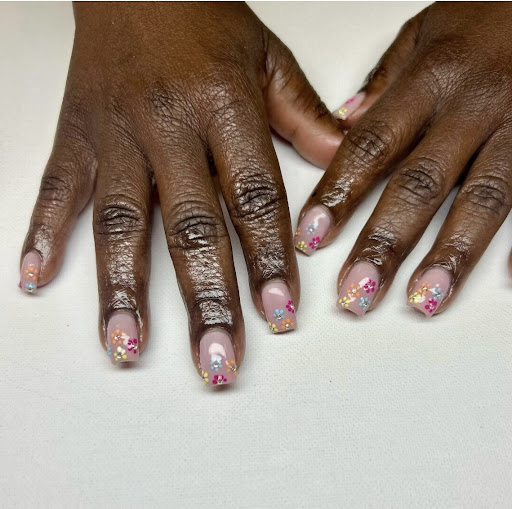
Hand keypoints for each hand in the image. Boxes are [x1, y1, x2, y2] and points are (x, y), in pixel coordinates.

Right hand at [19, 2, 342, 381]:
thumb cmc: (203, 19)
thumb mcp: (268, 60)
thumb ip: (306, 117)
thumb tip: (346, 161)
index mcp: (224, 107)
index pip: (255, 199)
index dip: (269, 261)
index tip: (279, 315)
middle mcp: (167, 127)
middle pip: (189, 228)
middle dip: (205, 301)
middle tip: (216, 361)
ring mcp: (114, 135)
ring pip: (117, 223)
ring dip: (122, 290)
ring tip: (127, 347)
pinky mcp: (74, 136)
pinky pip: (54, 189)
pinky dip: (41, 233)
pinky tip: (36, 278)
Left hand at [294, 2, 511, 316]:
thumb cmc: (487, 20)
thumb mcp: (426, 33)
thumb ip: (385, 84)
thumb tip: (344, 126)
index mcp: (433, 76)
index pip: (370, 145)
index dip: (339, 194)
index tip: (311, 237)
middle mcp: (476, 104)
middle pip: (420, 183)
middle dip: (386, 242)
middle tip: (357, 291)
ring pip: (482, 199)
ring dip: (449, 256)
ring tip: (421, 301)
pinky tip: (507, 278)